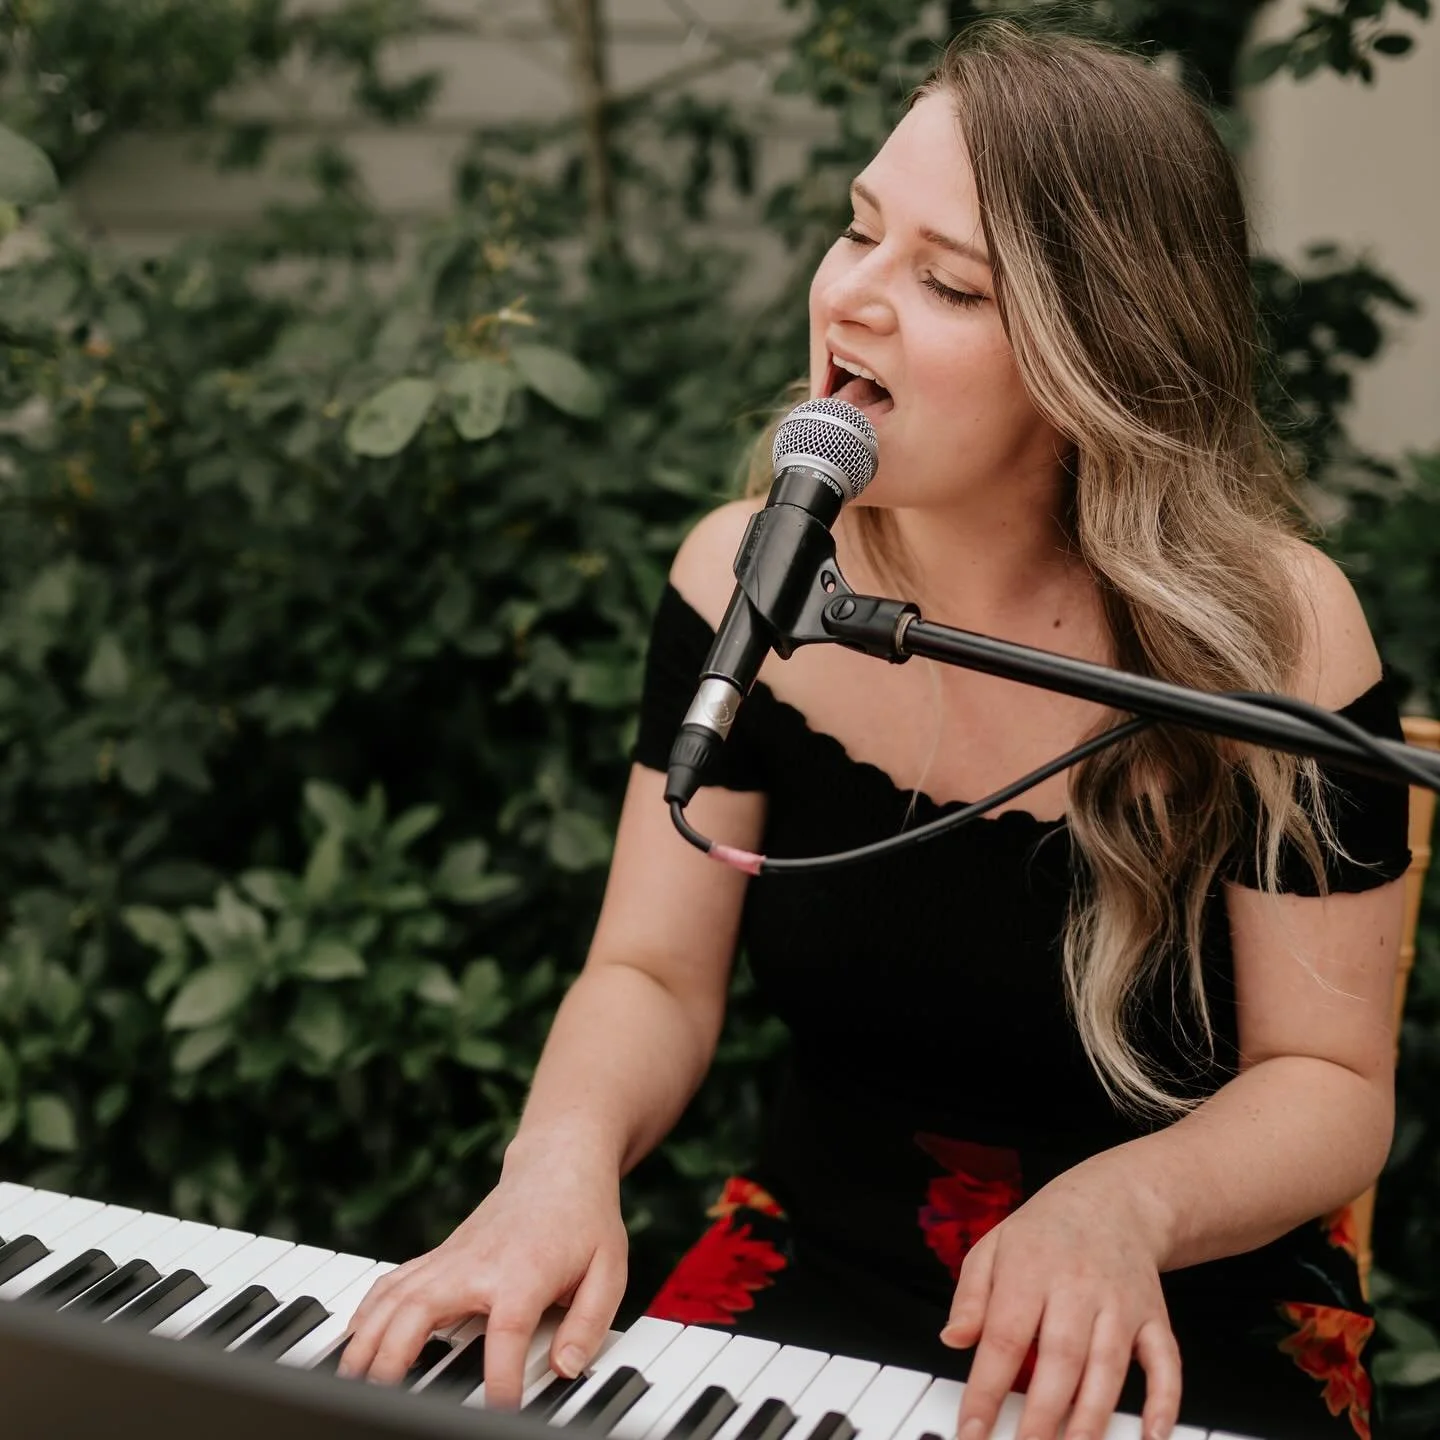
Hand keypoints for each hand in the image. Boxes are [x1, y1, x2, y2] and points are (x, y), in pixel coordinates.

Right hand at [337, 1143, 627, 1405]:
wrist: (558, 1165)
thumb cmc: (583, 1219)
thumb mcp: (608, 1268)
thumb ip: (589, 1322)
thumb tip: (567, 1368)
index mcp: (524, 1272)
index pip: (505, 1333)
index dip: (499, 1377)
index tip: (498, 1411)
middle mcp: (478, 1264)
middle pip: (421, 1311)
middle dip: (394, 1358)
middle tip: (380, 1401)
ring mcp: (452, 1257)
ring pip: (394, 1297)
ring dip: (367, 1339)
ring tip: (351, 1380)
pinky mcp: (439, 1255)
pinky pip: (393, 1283)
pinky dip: (367, 1312)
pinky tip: (354, 1341)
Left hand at [942, 1167, 1179, 1439]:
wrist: (1114, 1200)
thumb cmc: (1045, 1232)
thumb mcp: (993, 1246)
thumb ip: (971, 1295)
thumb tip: (953, 1339)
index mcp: (1030, 1270)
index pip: (1004, 1338)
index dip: (987, 1390)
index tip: (972, 1430)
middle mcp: (1077, 1288)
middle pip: (1060, 1361)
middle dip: (1041, 1418)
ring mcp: (1120, 1304)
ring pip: (1108, 1370)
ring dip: (1090, 1421)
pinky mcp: (1154, 1317)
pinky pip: (1165, 1364)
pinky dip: (1162, 1402)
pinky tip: (1150, 1436)